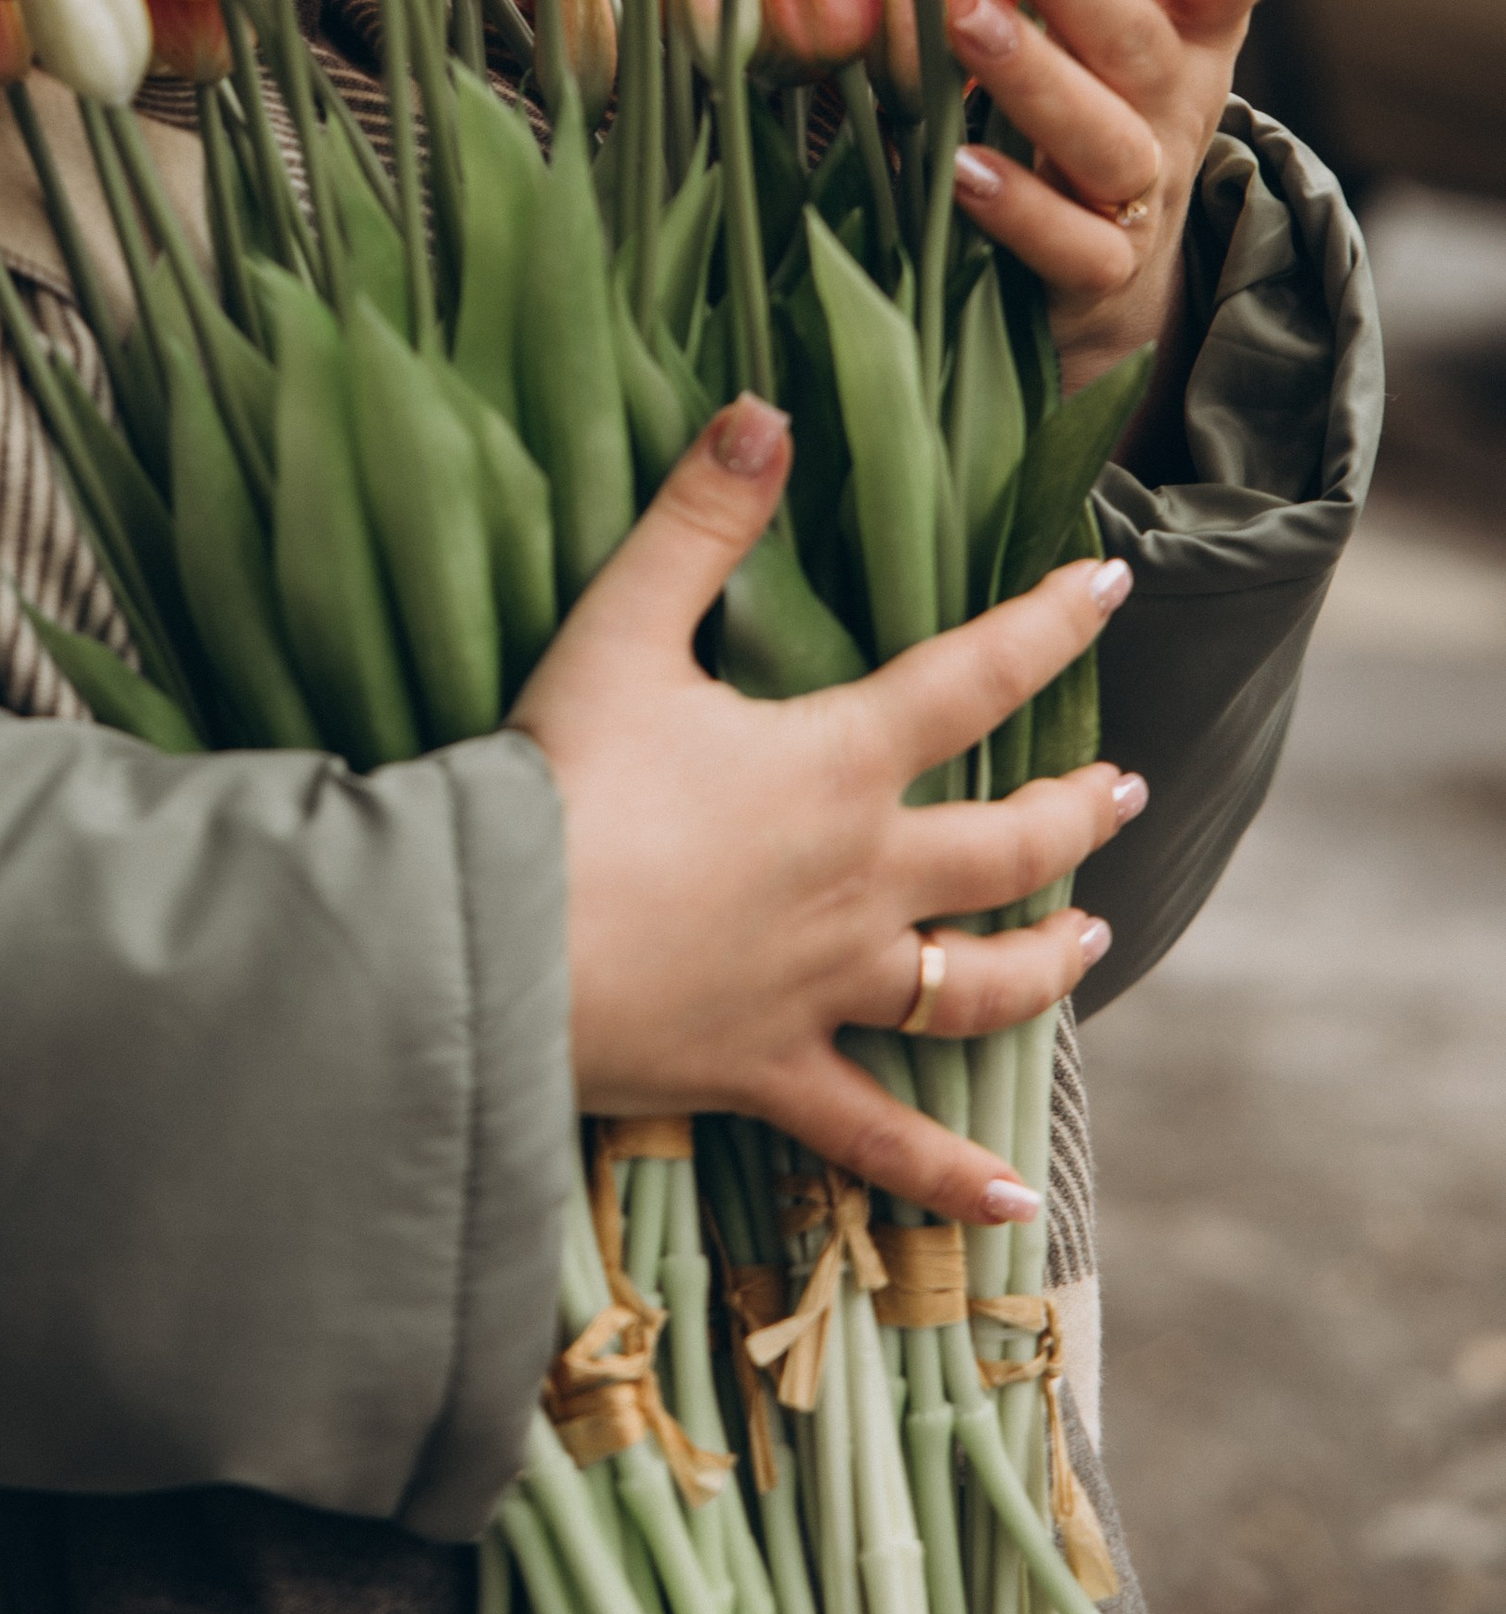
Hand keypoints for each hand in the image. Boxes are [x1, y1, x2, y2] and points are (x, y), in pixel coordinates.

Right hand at [512, 396, 1141, 1223]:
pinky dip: (949, 1176)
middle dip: (1079, 812)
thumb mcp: (619, 627)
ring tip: (1093, 942)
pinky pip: (881, 1135)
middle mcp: (861, 880)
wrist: (490, 945)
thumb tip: (765, 410)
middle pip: (1009, 846)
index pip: (973, 679)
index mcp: (834, 764)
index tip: (1112, 584)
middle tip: (1123, 790)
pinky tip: (1011, 1202)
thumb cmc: (553, 779)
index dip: (1049, 624)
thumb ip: (698, 519)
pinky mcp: (774, 1071)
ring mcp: (828, 988)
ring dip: (1047, 963)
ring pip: (977, 986)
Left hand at [944, 0, 1282, 405]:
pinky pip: (1072, 246)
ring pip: (1112, 139)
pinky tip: (958, 167)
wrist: (1095, 271)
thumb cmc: (1084, 79)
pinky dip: (1020, 208)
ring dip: (1037, 76)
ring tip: (962, 15)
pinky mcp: (1096, 274)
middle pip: (1152, 39)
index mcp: (1192, 14)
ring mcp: (1144, 191)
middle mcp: (1182, 100)